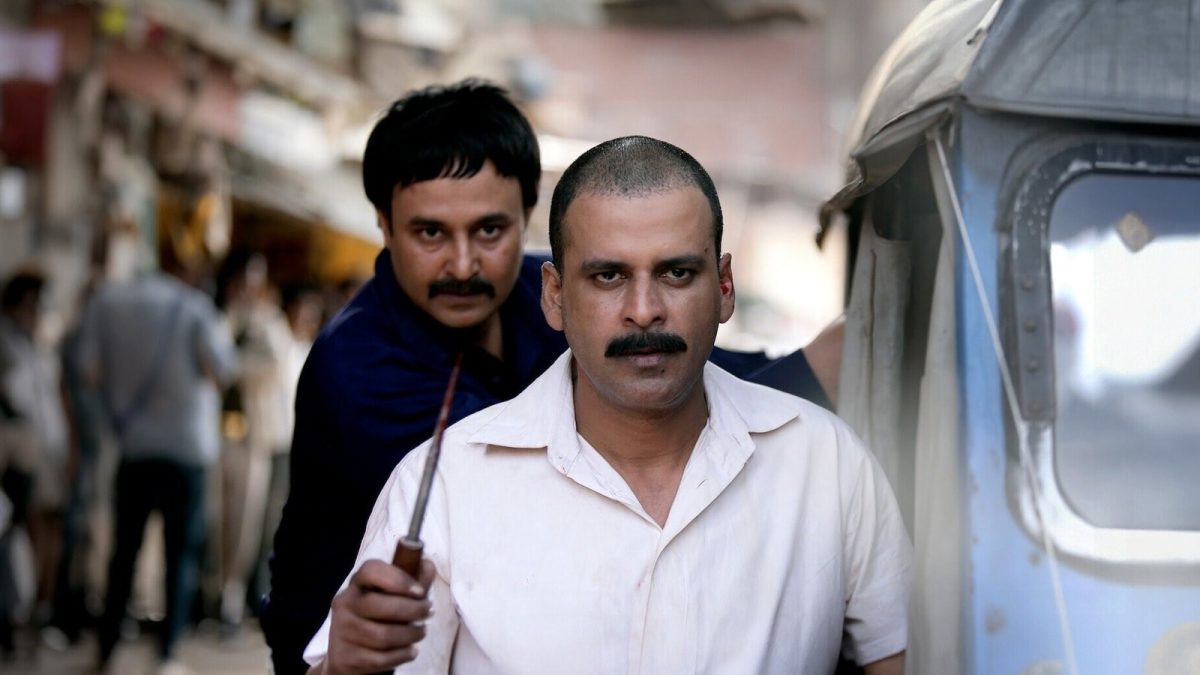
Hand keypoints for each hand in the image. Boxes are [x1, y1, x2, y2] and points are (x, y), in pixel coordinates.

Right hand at [322, 558, 436, 673]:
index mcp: (357, 584)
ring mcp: (342, 631)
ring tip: (421, 632)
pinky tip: (410, 651)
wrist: (347, 656)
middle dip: (414, 610)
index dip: (399, 579)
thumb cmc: (377, 619)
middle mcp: (345, 604)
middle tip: (428, 613)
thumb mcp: (392, 597)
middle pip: (382, 605)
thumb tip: (427, 565)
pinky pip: (380, 659)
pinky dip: (402, 655)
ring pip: (383, 635)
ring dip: (411, 635)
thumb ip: (412, 580)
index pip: (371, 570)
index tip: (420, 591)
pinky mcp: (345, 657)